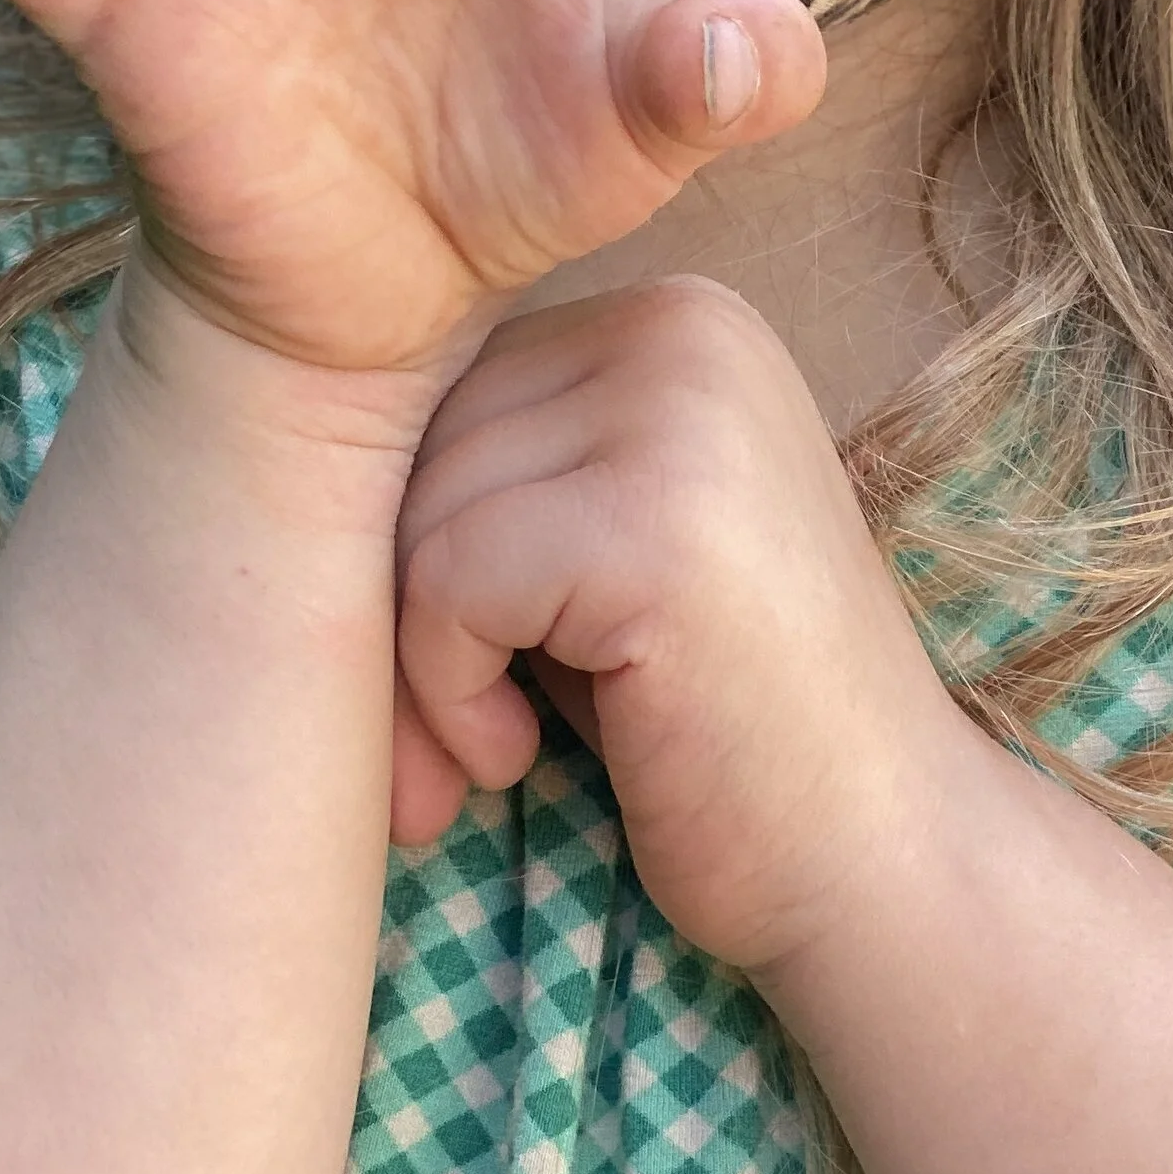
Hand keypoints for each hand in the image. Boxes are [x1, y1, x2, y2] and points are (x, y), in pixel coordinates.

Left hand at [389, 277, 977, 973]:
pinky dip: (446, 691)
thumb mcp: (616, 536)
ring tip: (493, 747)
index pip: (457, 383)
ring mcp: (678, 414)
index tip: (458, 666)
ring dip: (417, 662)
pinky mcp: (650, 520)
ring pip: (415, 508)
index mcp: (685, 313)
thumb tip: (291, 430)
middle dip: (399, 604)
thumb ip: (517, 455)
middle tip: (447, 740)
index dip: (424, 533)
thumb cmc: (719, 718)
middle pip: (421, 435)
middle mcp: (688, 328)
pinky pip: (442, 579)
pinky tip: (520, 754)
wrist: (882, 860)